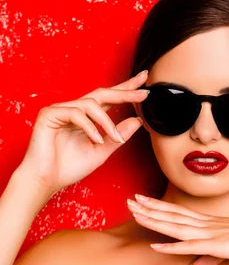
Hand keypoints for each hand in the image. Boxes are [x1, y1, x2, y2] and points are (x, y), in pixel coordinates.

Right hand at [20, 71, 149, 196]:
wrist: (46, 180)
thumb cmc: (69, 167)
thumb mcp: (101, 151)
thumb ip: (118, 136)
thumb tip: (138, 120)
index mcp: (86, 117)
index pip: (109, 99)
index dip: (126, 90)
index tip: (145, 84)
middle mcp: (74, 109)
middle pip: (102, 93)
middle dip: (124, 91)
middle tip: (144, 93)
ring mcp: (60, 110)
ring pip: (91, 104)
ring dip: (107, 122)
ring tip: (115, 138)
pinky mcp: (49, 114)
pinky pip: (75, 113)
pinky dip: (90, 127)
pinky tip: (97, 140)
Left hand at [127, 194, 228, 264]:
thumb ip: (210, 257)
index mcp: (210, 223)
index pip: (179, 212)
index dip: (159, 207)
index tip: (142, 200)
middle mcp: (207, 225)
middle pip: (173, 214)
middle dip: (149, 208)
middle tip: (129, 200)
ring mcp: (211, 234)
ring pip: (176, 226)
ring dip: (154, 220)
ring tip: (135, 213)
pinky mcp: (218, 246)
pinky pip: (190, 246)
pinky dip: (171, 246)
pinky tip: (155, 245)